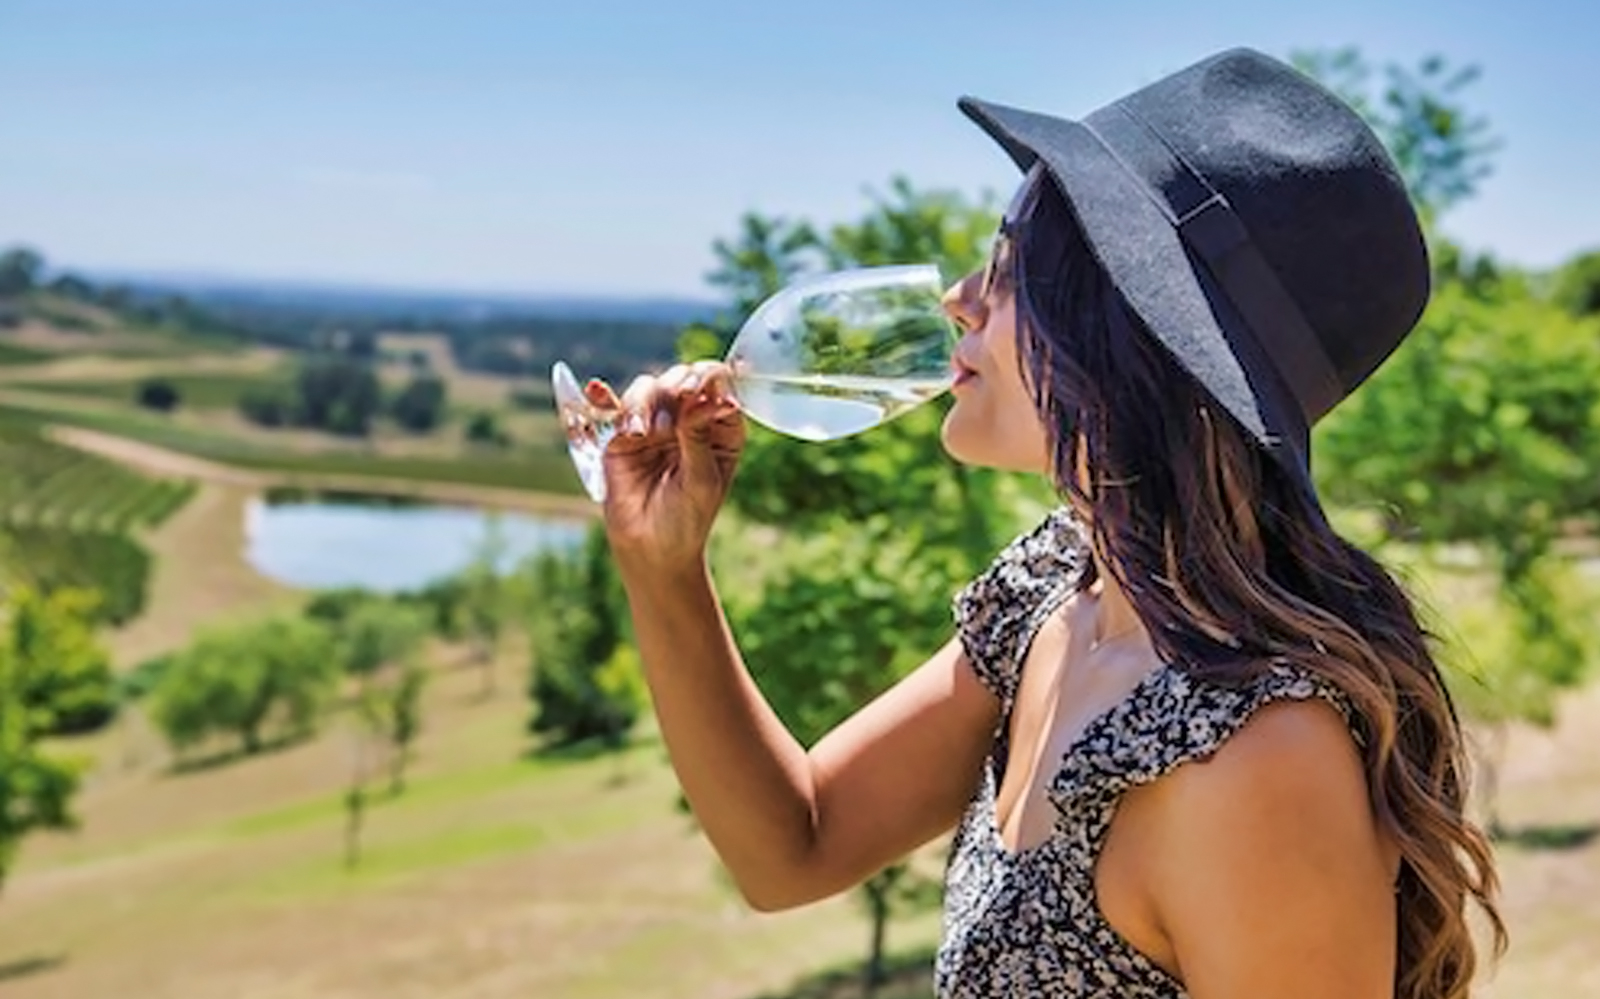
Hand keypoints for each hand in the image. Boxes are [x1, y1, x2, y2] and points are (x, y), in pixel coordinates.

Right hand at [586, 360, 745, 570]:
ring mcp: (655, 424)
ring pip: (649, 388)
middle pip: (682, 379)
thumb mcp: (702, 480)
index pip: (719, 386)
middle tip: (677, 398)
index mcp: (720, 427)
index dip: (710, 379)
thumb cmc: (688, 518)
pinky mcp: (622, 435)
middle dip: (677, 384)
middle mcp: (689, 419)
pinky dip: (605, 397)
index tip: (700, 392)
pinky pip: (614, 407)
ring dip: (645, 402)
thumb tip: (700, 399)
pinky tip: (597, 391)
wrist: (652, 548)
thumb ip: (699, 438)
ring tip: (642, 433)